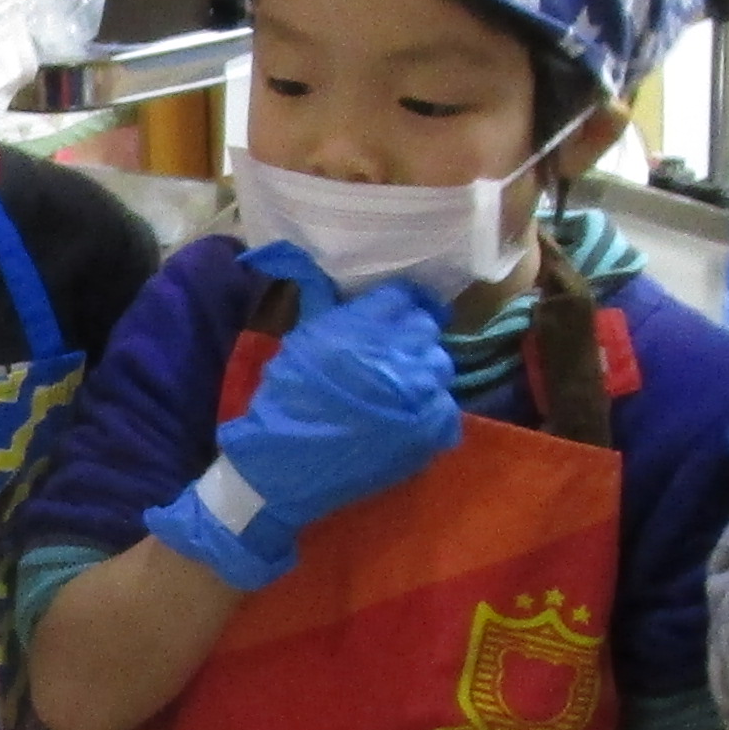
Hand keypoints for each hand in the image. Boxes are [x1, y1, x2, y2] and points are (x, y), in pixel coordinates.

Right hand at [146, 265, 461, 588]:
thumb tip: (296, 261)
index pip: (404, 298)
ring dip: (421, 374)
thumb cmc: (284, 399)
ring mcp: (418, 396)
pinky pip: (447, 408)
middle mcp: (398, 354)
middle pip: (427, 330)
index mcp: (364, 326)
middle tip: (386, 359)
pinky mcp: (428, 433)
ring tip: (395, 390)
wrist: (281, 468)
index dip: (396, 308)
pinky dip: (430, 410)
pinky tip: (405, 418)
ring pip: (439, 367)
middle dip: (409, 340)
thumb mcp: (301, 336)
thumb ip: (319, 295)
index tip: (389, 321)